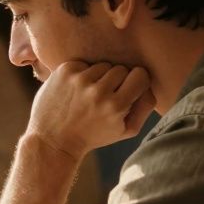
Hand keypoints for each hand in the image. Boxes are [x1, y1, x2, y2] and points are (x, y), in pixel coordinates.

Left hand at [27, 62, 155, 159]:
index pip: (141, 75)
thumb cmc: (92, 135)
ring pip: (103, 65)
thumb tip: (150, 84)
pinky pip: (85, 64)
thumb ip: (145, 107)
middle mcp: (98, 91)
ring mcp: (79, 80)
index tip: (129, 91)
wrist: (53, 140)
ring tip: (89, 96)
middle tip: (105, 98)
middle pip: (122, 69)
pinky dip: (82, 74)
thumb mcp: (125, 130)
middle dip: (117, 82)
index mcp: (115, 106)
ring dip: (99, 78)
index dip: (137, 82)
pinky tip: (75, 91)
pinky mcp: (64, 71)